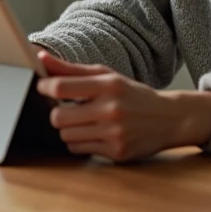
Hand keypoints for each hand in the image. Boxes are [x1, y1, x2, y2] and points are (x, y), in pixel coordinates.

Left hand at [35, 51, 210, 162]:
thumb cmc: (132, 94)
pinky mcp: (117, 153)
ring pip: (66, 136)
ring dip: (68, 129)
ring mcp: (115, 134)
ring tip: (82, 121)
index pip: (62, 87)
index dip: (45, 88)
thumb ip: (72, 69)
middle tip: (65, 108)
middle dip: (57, 113)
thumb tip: (40, 57)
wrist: (169, 118)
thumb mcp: (107, 76)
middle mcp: (112, 110)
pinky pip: (79, 150)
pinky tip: (93, 133)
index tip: (44, 87)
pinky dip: (79, 142)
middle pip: (58, 117)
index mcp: (109, 85)